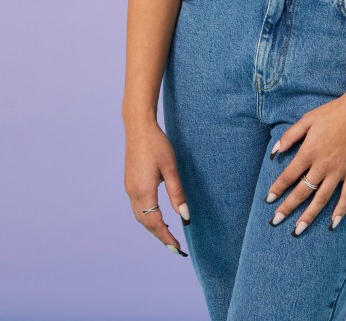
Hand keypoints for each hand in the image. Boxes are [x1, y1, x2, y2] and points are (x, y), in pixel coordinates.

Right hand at [123, 117, 189, 255]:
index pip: (155, 223)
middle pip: (146, 223)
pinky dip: (147, 217)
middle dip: (160, 236)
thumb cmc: (157, 144)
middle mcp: (133, 193)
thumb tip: (185, 216)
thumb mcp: (171, 167)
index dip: (166, 238)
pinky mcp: (129, 182)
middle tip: (175, 246)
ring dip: (152, 227)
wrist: (138, 127)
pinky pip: (137, 207)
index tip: (178, 249)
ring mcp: (129, 188)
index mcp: (144, 191)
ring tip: (167, 234)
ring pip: (139, 216)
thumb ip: (177, 193)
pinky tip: (156, 215)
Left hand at [264, 93, 345, 235]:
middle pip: (302, 191)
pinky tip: (333, 224)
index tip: (269, 200)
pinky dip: (340, 211)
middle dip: (287, 208)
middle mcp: (323, 165)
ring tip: (298, 229)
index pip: (289, 175)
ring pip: (322, 199)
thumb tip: (274, 152)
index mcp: (309, 151)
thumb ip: (290, 136)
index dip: (278, 189)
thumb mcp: (307, 120)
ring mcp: (340, 171)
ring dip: (309, 216)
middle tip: (276, 221)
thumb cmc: (332, 112)